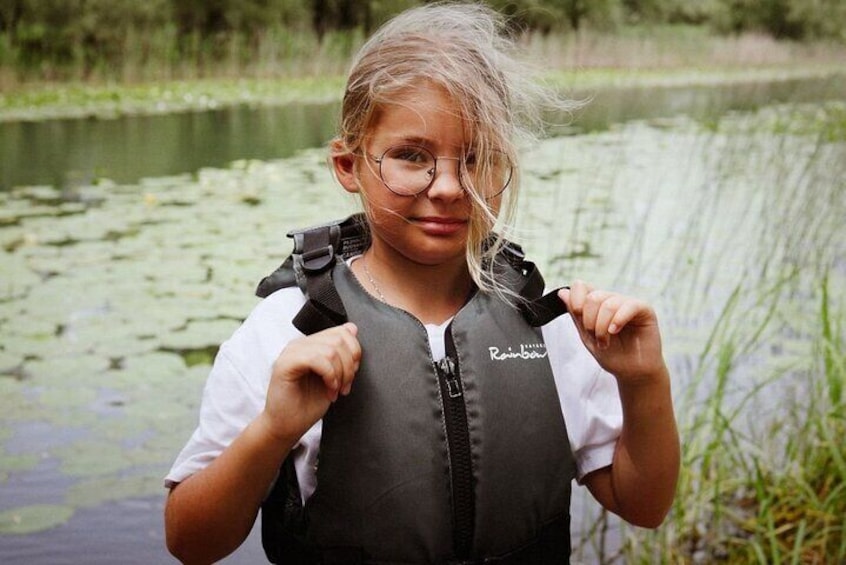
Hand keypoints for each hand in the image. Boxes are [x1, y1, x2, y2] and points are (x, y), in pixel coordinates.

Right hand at [259, 323, 360, 441]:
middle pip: (338, 339)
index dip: (354, 352)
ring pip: (330, 350)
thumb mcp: (334, 376)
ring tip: (335, 390)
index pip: (341, 331)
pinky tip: (329, 389)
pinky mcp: (285, 364)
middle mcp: (300, 344)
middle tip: (345, 386)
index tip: (352, 374)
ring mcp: (291, 352)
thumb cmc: (307, 404)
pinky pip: (315, 359)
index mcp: (311, 344)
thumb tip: (352, 329)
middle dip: (349, 366)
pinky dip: (329, 376)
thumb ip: (342, 354)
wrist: (287, 425)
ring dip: (340, 374)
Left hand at [559, 281, 665, 383]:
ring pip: (608, 303)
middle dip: (589, 321)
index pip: (581, 287)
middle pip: (593, 297)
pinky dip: (618, 320)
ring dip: (602, 327)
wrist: (632, 372)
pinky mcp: (644, 310)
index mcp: (597, 305)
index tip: (578, 316)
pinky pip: (629, 305)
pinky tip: (615, 331)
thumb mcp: (586, 336)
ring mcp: (628, 303)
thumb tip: (563, 292)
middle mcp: (612, 300)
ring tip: (605, 342)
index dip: (575, 300)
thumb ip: (576, 314)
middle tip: (595, 337)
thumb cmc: (612, 355)